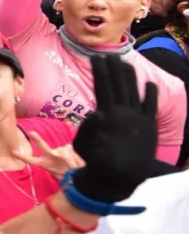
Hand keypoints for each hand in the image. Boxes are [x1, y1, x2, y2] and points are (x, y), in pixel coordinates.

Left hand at [13, 132, 85, 180]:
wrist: (79, 175)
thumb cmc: (66, 175)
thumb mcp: (60, 175)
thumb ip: (60, 166)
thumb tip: (63, 154)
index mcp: (45, 163)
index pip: (32, 160)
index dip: (23, 157)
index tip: (13, 152)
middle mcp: (50, 156)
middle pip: (43, 147)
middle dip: (38, 140)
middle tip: (32, 133)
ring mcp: (59, 151)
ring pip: (63, 150)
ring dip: (68, 158)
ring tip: (71, 166)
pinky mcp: (68, 148)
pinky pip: (70, 149)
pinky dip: (73, 155)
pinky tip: (75, 160)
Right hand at [70, 55, 157, 203]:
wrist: (119, 178)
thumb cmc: (96, 161)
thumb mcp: (82, 143)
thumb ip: (88, 126)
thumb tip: (96, 112)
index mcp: (107, 115)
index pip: (103, 86)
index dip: (100, 71)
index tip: (96, 58)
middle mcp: (125, 113)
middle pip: (119, 85)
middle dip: (113, 68)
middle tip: (109, 55)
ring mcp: (139, 118)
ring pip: (135, 91)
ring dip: (130, 76)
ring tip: (125, 64)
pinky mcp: (150, 126)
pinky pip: (152, 107)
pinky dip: (151, 95)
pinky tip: (150, 84)